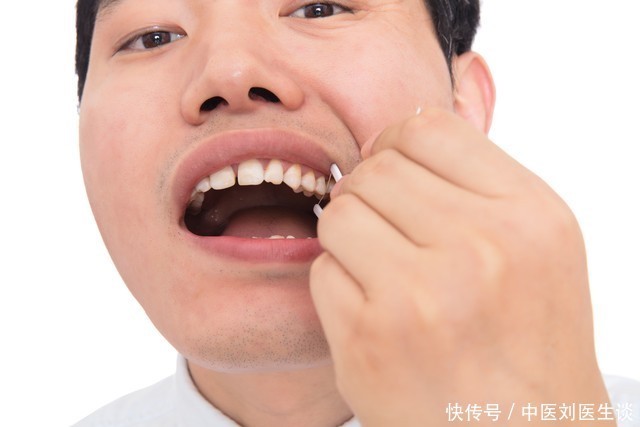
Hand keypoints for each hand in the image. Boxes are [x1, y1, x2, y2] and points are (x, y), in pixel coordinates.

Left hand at [310, 109, 611, 425]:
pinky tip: (374, 314)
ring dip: (349, 236)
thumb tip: (393, 138)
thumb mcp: (536, 248)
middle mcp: (481, 249)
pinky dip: (339, 285)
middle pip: (375, 170)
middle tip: (383, 226)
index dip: (397, 144)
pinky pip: (322, 270)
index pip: (428, 128)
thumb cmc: (527, 342)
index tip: (393, 170)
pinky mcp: (368, 339)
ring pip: (339, 213)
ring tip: (381, 270)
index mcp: (529, 216)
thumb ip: (475, 186)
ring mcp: (420, 295)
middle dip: (368, 192)